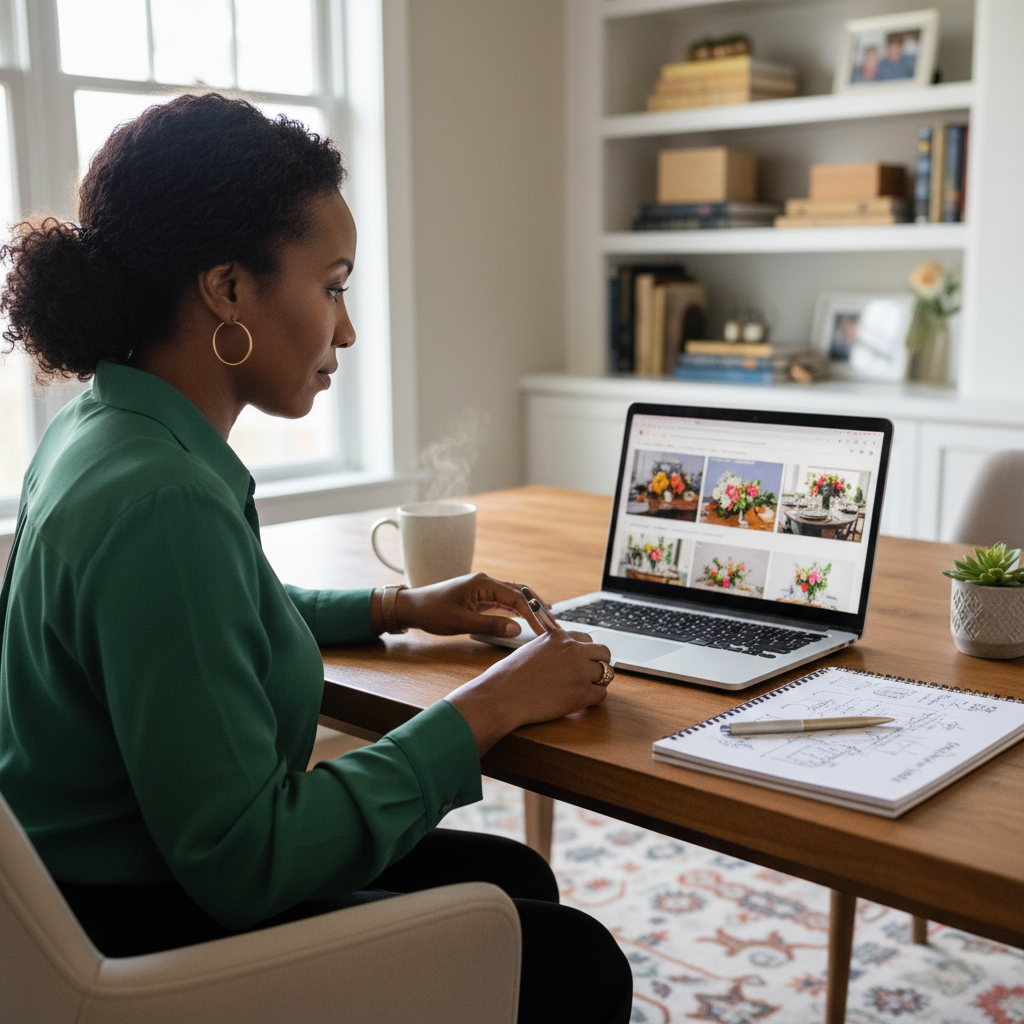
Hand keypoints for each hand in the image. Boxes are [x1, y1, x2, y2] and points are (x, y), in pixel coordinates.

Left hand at [391, 572, 547, 637]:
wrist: (412, 607)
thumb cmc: (433, 613)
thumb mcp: (462, 622)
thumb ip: (491, 625)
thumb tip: (518, 628)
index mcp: (483, 584)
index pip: (517, 597)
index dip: (534, 613)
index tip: (546, 627)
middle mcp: (486, 582)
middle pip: (519, 591)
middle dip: (537, 605)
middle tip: (553, 621)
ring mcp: (482, 589)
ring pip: (512, 595)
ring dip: (528, 606)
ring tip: (545, 618)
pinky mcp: (478, 596)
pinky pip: (502, 600)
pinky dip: (516, 608)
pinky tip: (524, 616)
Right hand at [445, 629, 613, 755]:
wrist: (503, 696)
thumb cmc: (509, 676)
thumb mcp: (531, 649)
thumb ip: (551, 649)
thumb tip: (563, 657)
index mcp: (560, 637)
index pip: (587, 639)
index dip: (585, 652)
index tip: (582, 661)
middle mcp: (573, 650)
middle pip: (604, 652)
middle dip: (599, 663)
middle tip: (590, 675)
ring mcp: (580, 671)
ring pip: (606, 673)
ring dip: (598, 681)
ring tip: (585, 689)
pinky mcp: (582, 694)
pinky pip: (601, 694)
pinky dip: (593, 699)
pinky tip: (580, 701)